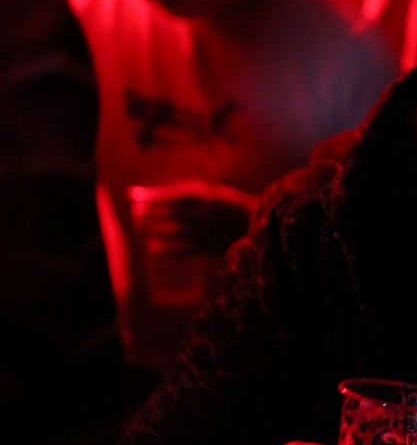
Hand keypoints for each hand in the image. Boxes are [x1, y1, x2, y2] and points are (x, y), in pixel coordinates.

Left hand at [130, 181, 254, 255]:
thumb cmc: (231, 207)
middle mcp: (202, 215)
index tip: (132, 195)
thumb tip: (162, 194)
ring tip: (142, 227)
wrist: (257, 225)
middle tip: (136, 212)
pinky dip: (165, 250)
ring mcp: (204, 232)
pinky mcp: (206, 248)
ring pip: (171, 231)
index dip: (150, 196)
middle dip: (149, 212)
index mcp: (205, 198)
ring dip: (153, 229)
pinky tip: (153, 247)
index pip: (171, 196)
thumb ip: (189, 194)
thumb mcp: (213, 193)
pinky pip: (181, 251)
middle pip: (168, 213)